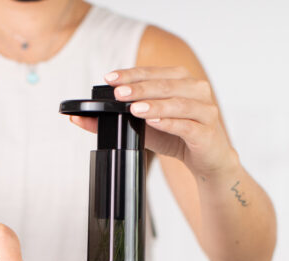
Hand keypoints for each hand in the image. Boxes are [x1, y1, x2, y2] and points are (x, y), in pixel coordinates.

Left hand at [69, 67, 236, 178]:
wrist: (208, 160)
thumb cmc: (178, 138)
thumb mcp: (143, 127)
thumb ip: (116, 119)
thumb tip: (79, 118)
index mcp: (181, 81)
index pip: (152, 73)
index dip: (131, 74)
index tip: (110, 78)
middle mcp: (196, 90)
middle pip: (165, 85)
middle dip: (139, 88)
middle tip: (118, 93)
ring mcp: (205, 110)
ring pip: (178, 103)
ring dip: (154, 104)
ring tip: (134, 108)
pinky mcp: (207, 131)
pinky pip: (187, 125)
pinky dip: (170, 122)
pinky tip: (155, 122)